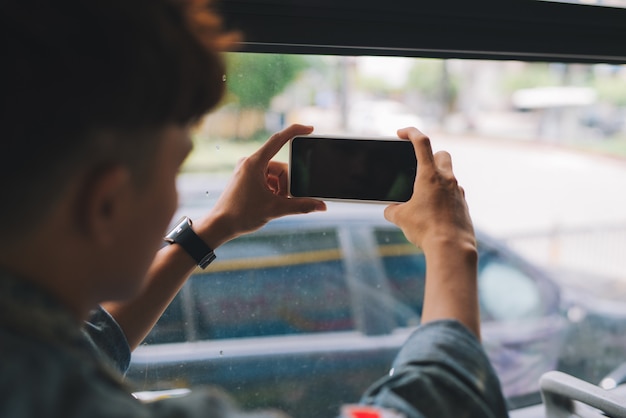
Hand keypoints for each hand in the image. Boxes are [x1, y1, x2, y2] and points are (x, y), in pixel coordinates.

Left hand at [197, 124, 325, 247]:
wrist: (219, 225)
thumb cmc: (241, 215)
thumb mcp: (275, 210)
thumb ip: (301, 206)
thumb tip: (322, 206)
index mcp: (254, 163)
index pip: (278, 140)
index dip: (295, 131)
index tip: (310, 129)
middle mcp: (250, 163)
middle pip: (281, 167)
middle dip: (287, 184)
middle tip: (284, 200)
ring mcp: (247, 170)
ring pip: (275, 175)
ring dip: (280, 190)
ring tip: (275, 205)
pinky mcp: (246, 178)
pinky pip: (267, 179)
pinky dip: (273, 190)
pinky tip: (270, 203)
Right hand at [384, 127, 474, 252]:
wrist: (451, 248)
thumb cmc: (426, 229)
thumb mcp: (400, 218)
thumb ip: (393, 209)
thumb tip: (391, 210)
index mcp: (429, 175)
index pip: (422, 142)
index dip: (411, 132)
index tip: (401, 133)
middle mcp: (447, 179)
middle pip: (442, 155)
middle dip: (431, 156)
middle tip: (418, 168)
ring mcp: (458, 192)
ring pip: (449, 176)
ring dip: (437, 180)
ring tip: (423, 197)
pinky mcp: (463, 206)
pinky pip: (453, 194)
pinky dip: (443, 197)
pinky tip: (434, 212)